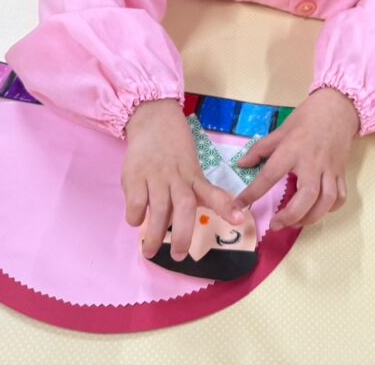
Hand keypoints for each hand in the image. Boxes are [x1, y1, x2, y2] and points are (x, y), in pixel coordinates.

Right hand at [123, 99, 244, 260]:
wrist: (152, 118)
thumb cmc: (174, 150)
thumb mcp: (190, 167)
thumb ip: (193, 191)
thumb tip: (189, 222)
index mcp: (194, 176)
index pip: (213, 192)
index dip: (226, 207)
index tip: (240, 220)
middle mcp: (177, 178)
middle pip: (184, 207)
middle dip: (182, 235)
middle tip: (179, 256)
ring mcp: (155, 176)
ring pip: (158, 209)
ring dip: (154, 234)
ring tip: (150, 253)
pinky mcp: (134, 176)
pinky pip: (135, 202)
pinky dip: (135, 216)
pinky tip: (136, 222)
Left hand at [233, 88, 357, 228]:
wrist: (337, 108)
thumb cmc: (307, 118)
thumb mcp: (280, 130)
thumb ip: (260, 149)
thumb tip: (241, 165)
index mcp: (292, 150)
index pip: (269, 176)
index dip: (253, 193)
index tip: (239, 206)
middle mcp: (312, 162)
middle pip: (306, 196)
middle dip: (291, 216)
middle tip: (276, 224)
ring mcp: (330, 169)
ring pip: (326, 201)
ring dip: (310, 218)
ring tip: (295, 223)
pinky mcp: (342, 172)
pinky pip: (340, 197)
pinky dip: (330, 209)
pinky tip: (317, 211)